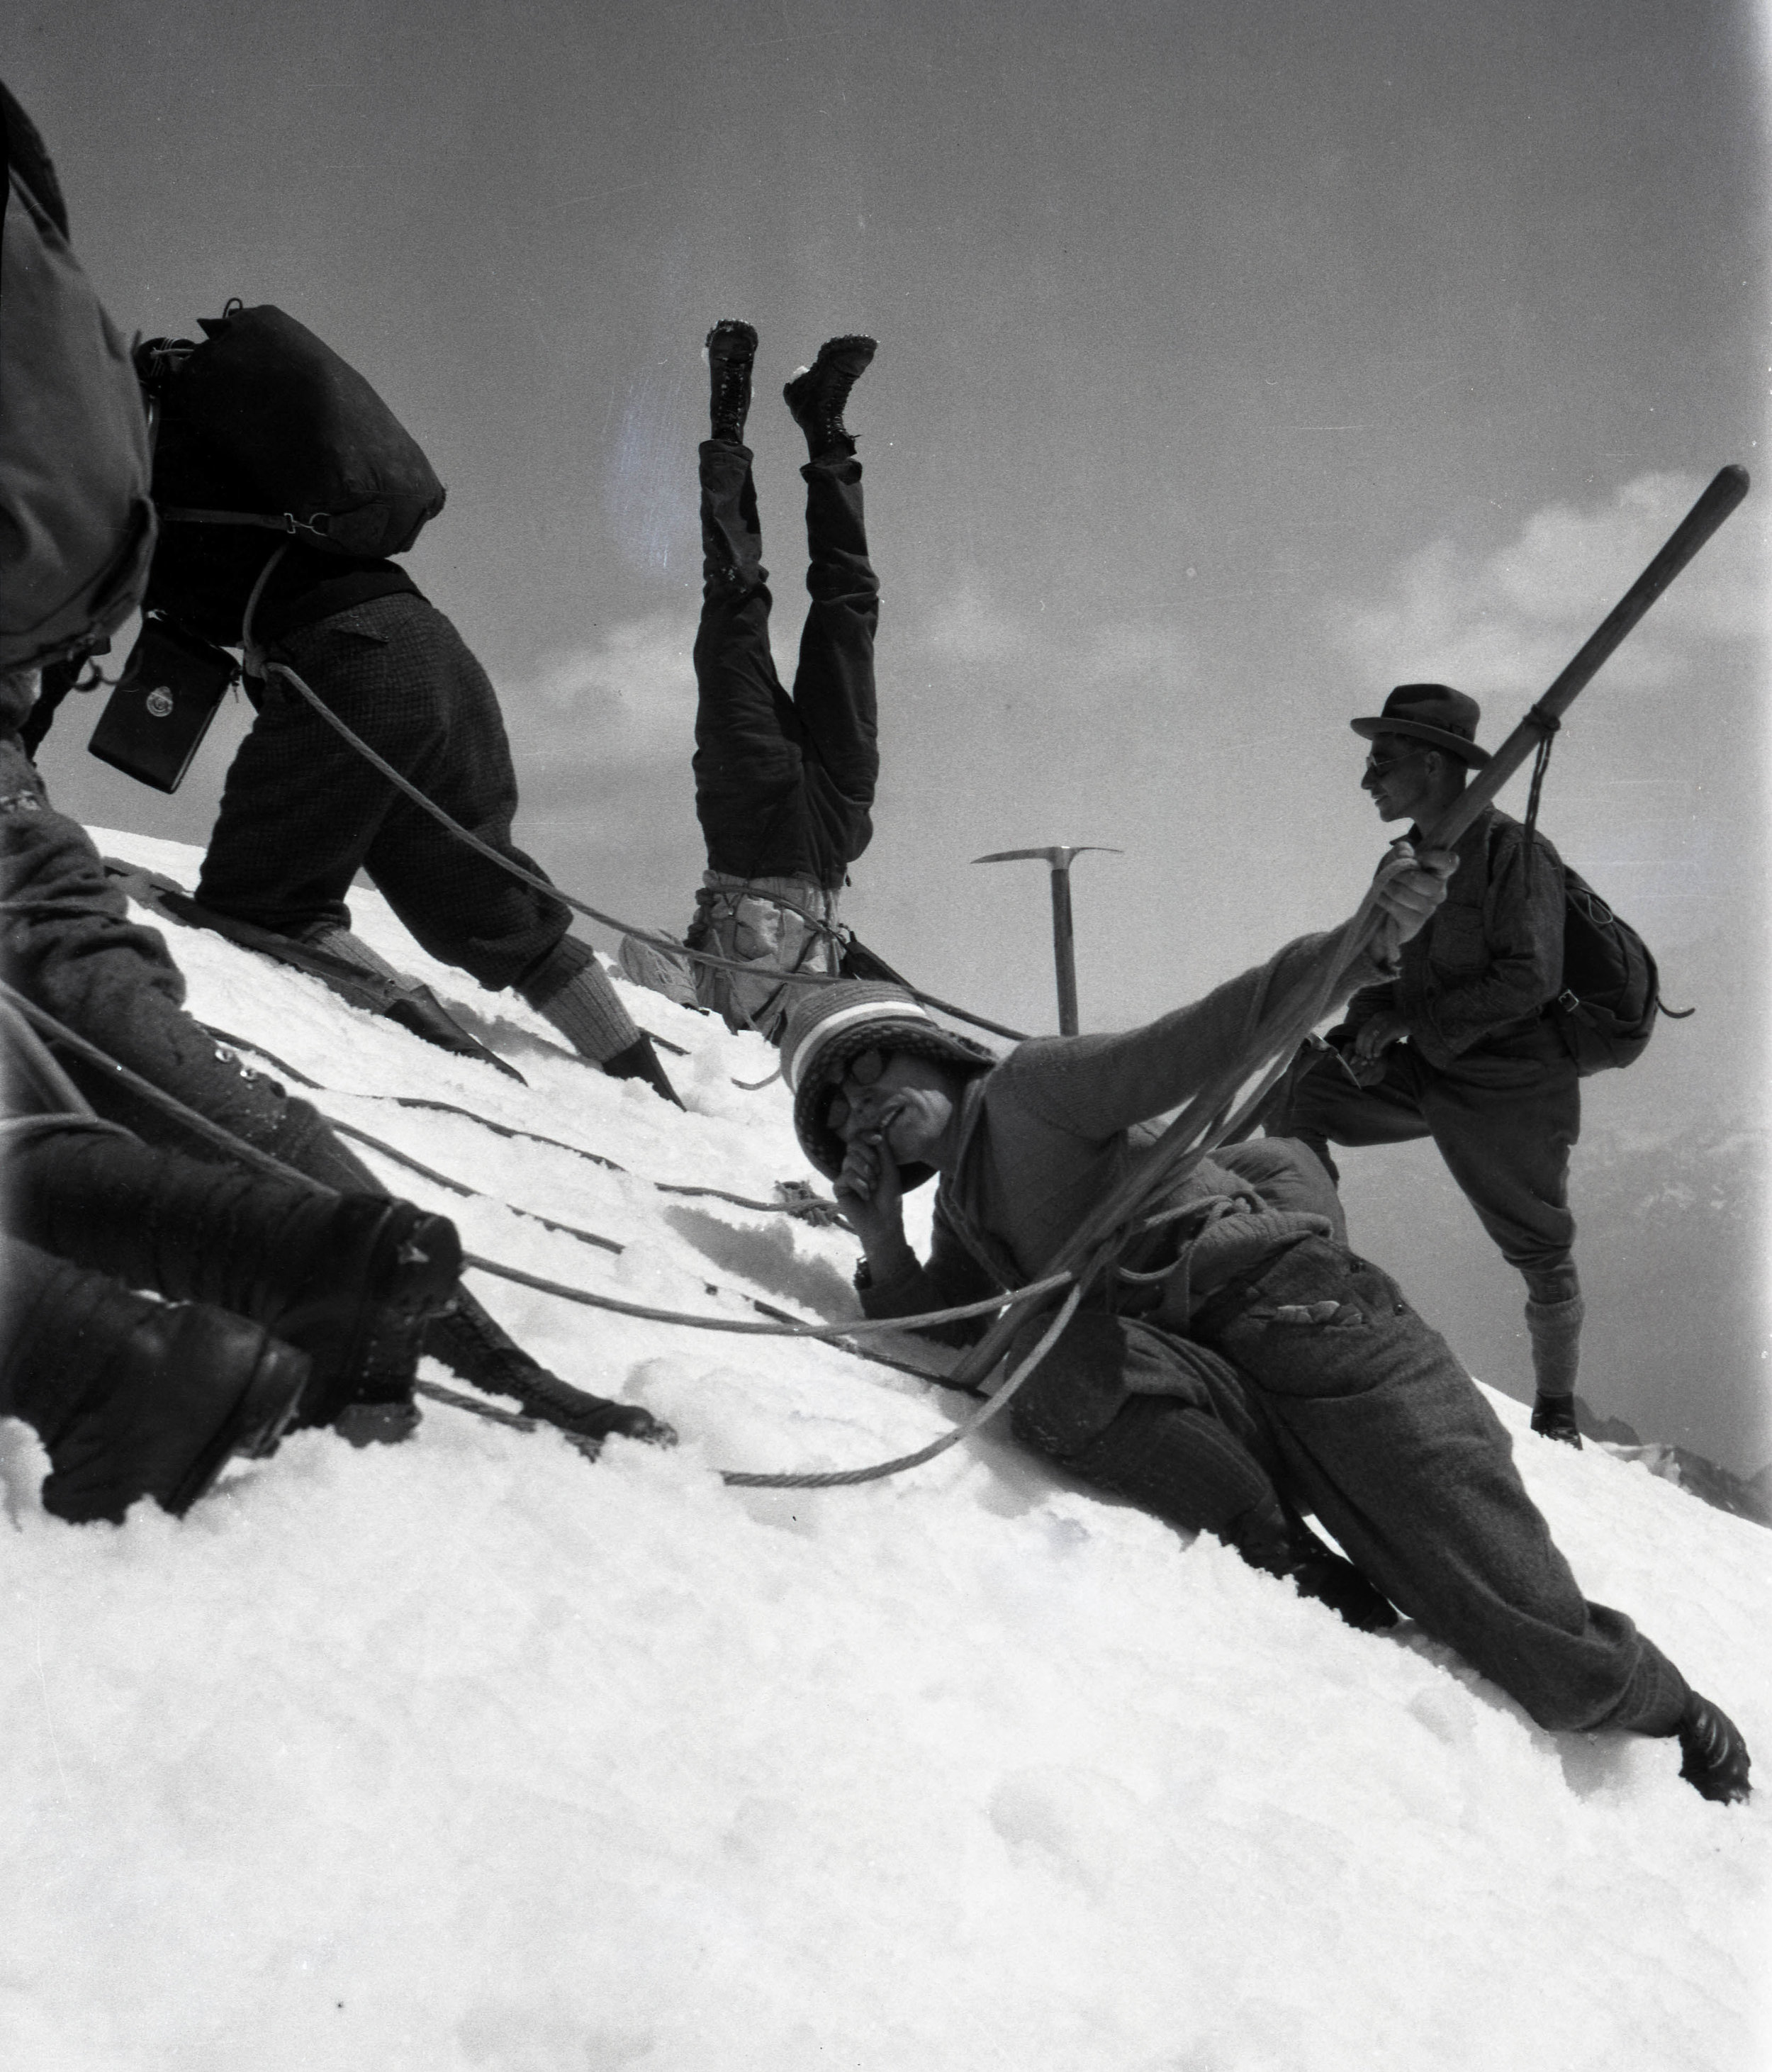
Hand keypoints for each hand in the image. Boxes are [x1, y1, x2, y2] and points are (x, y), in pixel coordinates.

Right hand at [833, 1130, 907, 1260]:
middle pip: (852, 1144)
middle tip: (878, 1170)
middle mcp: (854, 1165)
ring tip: (874, 1186)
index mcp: (867, 1159)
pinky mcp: (838, 1187)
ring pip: (849, 1159)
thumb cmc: (889, 1197)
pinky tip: (865, 1196)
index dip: (867, 1136)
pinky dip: (860, 1185)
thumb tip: (880, 1127)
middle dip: (868, 1155)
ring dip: (866, 1172)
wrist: (884, 1221)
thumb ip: (883, 1150)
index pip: (861, 1139)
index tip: (877, 1139)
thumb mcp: (889, 1170)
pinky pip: (846, 1176)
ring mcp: (845, 1175)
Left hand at [1351, 1009, 1409, 1063]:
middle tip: (1363, 1056)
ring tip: (1370, 1057)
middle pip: (1364, 1034)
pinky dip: (1377, 1048)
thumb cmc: (1403, 1025)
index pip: (1362, 1030)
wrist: (1418, 1018)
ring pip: (1371, 1037)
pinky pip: (1381, 1040)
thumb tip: (1371, 1047)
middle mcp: (1379, 1018)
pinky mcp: (1393, 1028)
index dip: (1359, 1042)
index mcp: (1377, 1017)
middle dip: (1362, 1047)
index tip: (1359, 1051)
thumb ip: (1380, 1033)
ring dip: (1368, 1049)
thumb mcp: (1389, 1026)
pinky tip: (1378, 1054)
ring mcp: (1386, 1022)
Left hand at [1370, 841, 1457, 943]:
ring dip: (1387, 887)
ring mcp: (1429, 908)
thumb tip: (1406, 852)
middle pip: (1417, 879)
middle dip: (1397, 874)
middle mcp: (1438, 890)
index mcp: (1438, 872)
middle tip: (1391, 875)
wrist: (1379, 910)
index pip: (1450, 862)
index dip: (1433, 857)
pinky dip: (1384, 900)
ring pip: (1403, 893)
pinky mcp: (1416, 922)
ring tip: (1384, 887)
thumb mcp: (1393, 859)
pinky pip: (1397, 908)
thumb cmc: (1392, 880)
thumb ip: (1401, 850)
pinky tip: (1383, 899)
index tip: (1417, 858)